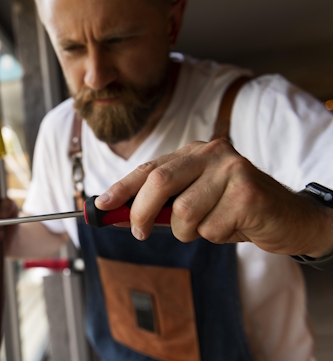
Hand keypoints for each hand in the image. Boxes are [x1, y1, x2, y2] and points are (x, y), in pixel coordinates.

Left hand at [95, 140, 332, 256]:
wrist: (289, 218)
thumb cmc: (234, 210)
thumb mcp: (194, 203)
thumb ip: (161, 205)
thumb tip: (118, 214)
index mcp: (193, 152)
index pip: (148, 167)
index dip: (121, 187)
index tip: (100, 204)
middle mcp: (211, 153)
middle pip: (159, 182)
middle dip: (141, 214)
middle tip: (139, 233)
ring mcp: (232, 169)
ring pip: (184, 213)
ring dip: (190, 232)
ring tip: (211, 226)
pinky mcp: (249, 192)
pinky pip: (212, 228)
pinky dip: (217, 237)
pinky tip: (234, 226)